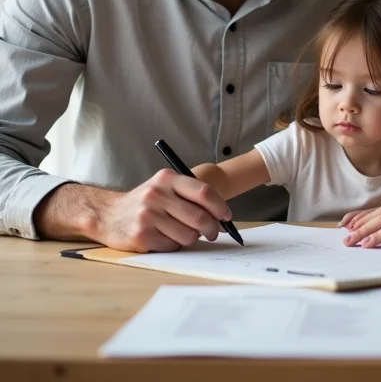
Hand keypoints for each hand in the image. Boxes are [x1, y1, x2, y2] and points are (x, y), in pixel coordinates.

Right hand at [91, 169, 231, 251]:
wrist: (107, 215)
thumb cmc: (145, 202)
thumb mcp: (164, 187)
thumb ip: (189, 195)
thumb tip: (220, 214)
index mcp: (167, 178)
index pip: (204, 192)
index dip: (220, 206)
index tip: (227, 216)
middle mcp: (157, 194)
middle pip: (199, 216)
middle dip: (212, 228)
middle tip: (213, 233)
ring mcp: (148, 215)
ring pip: (188, 235)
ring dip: (192, 238)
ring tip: (184, 233)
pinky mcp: (141, 236)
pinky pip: (172, 246)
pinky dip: (175, 245)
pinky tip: (165, 238)